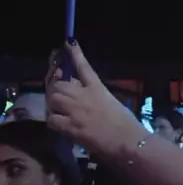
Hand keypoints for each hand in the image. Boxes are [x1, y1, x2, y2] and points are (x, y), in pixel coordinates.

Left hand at [45, 40, 141, 157]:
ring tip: (60, 111)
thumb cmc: (126, 124)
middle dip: (57, 89)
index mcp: (97, 88)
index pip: (83, 66)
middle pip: (59, 84)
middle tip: (59, 97)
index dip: (74, 53)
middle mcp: (84, 95)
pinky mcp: (71, 127)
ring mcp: (76, 111)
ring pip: (53, 98)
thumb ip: (95, 94)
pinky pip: (52, 119)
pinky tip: (61, 125)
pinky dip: (54, 121)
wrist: (128, 142)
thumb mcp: (112, 101)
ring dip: (54, 104)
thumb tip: (81, 93)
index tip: (68, 43)